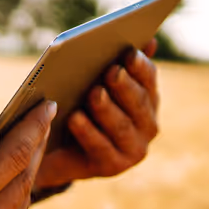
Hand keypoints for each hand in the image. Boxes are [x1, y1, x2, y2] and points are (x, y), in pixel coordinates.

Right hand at [0, 100, 55, 208]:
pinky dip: (12, 198)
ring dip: (26, 173)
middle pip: (23, 182)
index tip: (48, 105)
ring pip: (20, 205)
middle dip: (34, 148)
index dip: (32, 129)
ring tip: (31, 142)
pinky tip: (11, 175)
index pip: (12, 158)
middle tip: (43, 118)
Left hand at [35, 41, 159, 190]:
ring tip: (93, 93)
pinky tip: (74, 117)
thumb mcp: (96, 84)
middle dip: (124, 86)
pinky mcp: (113, 167)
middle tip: (111, 71)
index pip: (149, 80)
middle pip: (138, 103)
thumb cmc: (81, 108)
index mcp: (148, 101)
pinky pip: (101, 148)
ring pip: (121, 126)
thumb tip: (149, 40)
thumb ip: (119, 64)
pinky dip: (88, 132)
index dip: (140, 66)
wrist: (58, 151)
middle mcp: (148, 126)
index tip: (128, 52)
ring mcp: (133, 150)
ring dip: (107, 108)